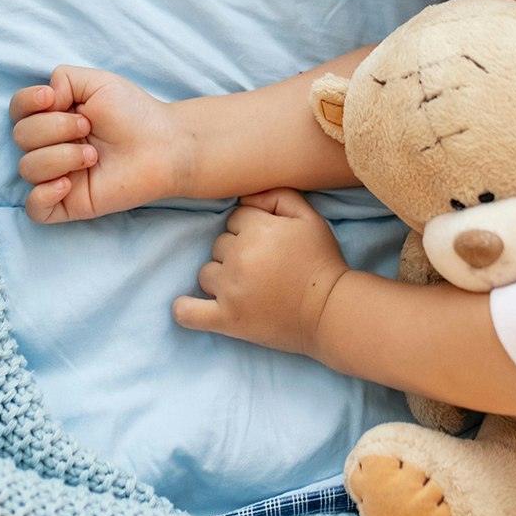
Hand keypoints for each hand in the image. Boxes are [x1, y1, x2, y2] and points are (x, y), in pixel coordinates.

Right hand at [10, 66, 178, 222]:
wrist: (164, 146)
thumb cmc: (135, 114)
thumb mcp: (99, 83)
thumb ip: (63, 78)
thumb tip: (44, 97)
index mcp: (54, 117)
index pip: (18, 110)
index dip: (27, 102)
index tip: (52, 98)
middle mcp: (51, 146)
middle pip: (21, 136)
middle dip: (55, 128)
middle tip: (89, 127)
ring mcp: (57, 175)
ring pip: (27, 168)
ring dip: (61, 157)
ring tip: (93, 156)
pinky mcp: (68, 204)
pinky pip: (34, 207)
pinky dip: (44, 194)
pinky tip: (68, 183)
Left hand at [172, 189, 348, 353]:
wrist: (331, 311)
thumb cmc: (322, 262)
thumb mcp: (309, 218)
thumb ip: (278, 196)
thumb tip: (245, 197)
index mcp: (258, 229)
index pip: (234, 220)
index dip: (251, 230)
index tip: (269, 245)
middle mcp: (239, 257)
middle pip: (219, 245)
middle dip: (236, 253)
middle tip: (263, 268)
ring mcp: (230, 290)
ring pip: (206, 273)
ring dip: (220, 278)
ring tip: (247, 288)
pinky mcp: (226, 319)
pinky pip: (187, 312)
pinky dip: (185, 309)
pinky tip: (190, 305)